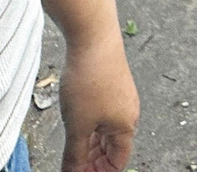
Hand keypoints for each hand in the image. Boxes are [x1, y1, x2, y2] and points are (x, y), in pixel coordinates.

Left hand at [58, 32, 139, 171]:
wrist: (93, 38)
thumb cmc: (90, 79)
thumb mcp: (77, 126)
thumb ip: (74, 155)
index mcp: (125, 127)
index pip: (117, 163)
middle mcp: (127, 113)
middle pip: (111, 148)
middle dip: (92, 160)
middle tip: (71, 166)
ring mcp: (119, 97)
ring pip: (104, 130)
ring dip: (89, 142)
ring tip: (69, 147)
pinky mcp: (110, 84)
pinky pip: (101, 113)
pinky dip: (89, 124)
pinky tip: (74, 122)